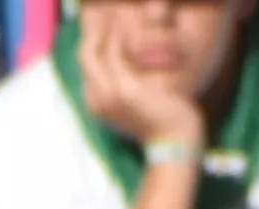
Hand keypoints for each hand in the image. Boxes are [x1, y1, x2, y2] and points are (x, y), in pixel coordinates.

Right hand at [74, 14, 208, 157]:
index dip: (92, 40)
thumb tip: (120, 62)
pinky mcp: (125, 90)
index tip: (105, 24)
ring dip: (108, 29)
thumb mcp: (132, 104)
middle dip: (95, 30)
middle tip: (110, 14)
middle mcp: (96, 100)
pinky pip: (116, 53)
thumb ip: (120, 86)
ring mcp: (109, 96)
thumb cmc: (158, 121)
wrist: (173, 143)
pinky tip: (132, 28)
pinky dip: (121, 36)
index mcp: (95, 103)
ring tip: (121, 16)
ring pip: (96, 50)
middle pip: (84, 53)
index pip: (84, 63)